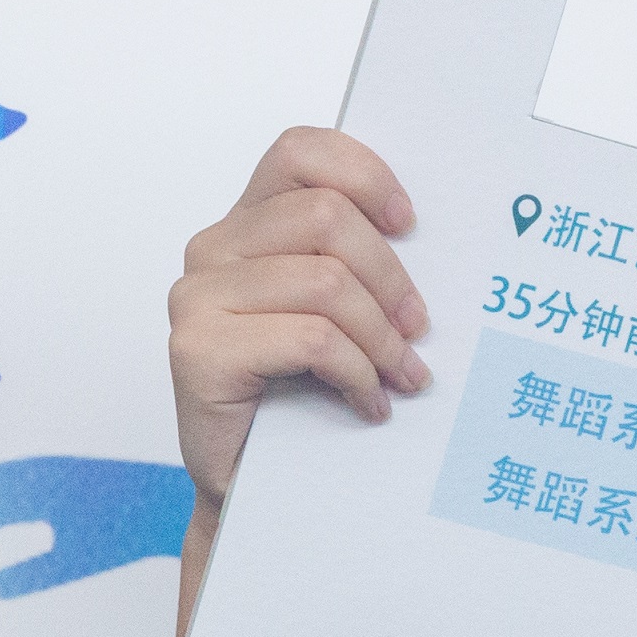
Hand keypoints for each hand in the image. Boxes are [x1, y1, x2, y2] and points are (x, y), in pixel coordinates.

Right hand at [170, 128, 432, 502]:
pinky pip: (310, 339)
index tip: (409, 222)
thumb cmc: (300, 390)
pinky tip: (370, 402)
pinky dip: (358, 373)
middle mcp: (213, 248)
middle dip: (390, 276)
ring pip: (325, 282)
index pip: (300, 151)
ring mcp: (197, 297)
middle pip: (326, 216)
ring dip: (382, 337)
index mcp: (247, 221)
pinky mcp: (197, 350)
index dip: (363, 174)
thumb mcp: (332, 309)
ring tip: (404, 375)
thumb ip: (354, 259)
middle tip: (418, 327)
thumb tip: (440, 236)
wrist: (255, 485)